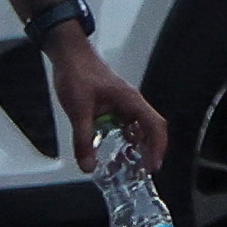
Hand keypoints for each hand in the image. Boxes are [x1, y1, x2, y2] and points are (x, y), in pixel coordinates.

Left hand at [51, 37, 163, 177]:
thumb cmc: (78, 76)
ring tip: (126, 165)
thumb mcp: (79, 111)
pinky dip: (121, 139)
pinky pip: (123, 124)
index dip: (157, 146)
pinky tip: (111, 149)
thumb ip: (84, 140)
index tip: (152, 166)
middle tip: (141, 171)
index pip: (154, 125)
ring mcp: (123, 103)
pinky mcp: (113, 104)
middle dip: (149, 150)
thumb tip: (89, 167)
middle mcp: (132, 103)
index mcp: (131, 101)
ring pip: (137, 127)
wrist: (69, 55)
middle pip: (150, 128)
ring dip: (135, 146)